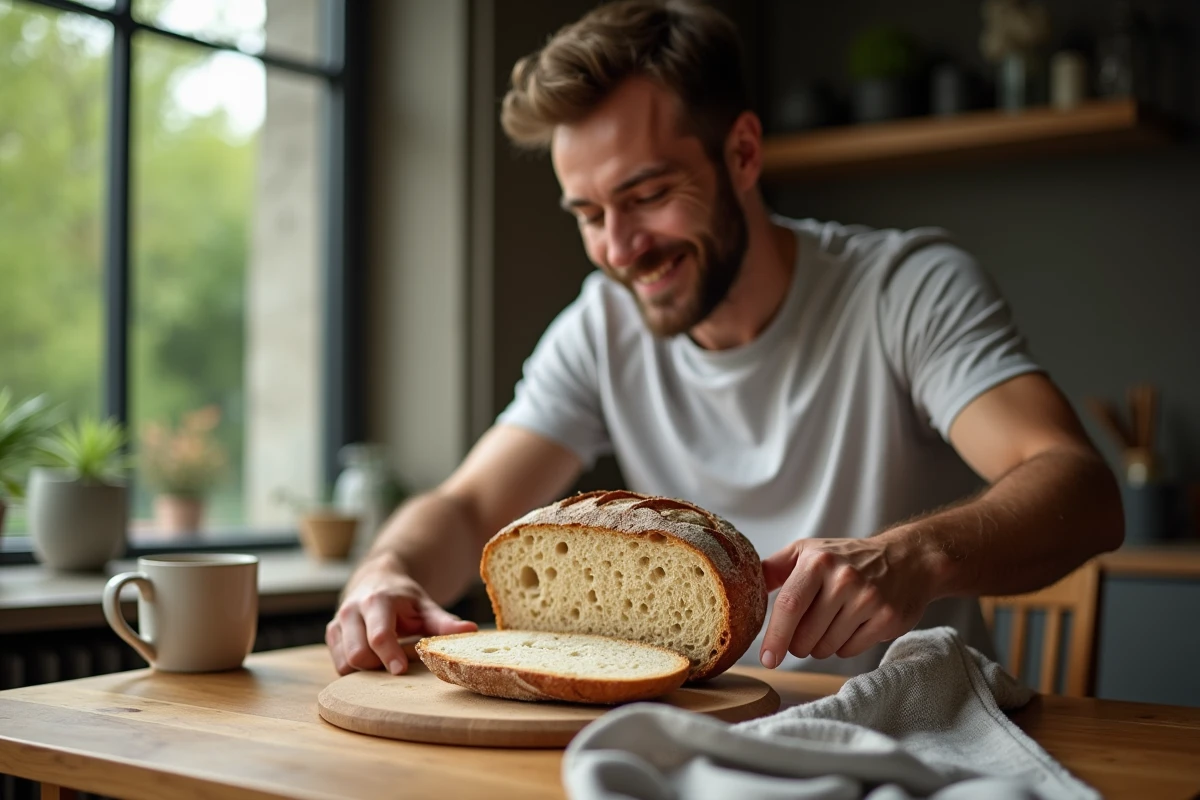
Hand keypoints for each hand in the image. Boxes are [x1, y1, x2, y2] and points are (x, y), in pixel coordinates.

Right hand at [326, 555, 476, 675]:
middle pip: (358, 654)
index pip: (379, 635)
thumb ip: (444, 621)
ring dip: (367, 669)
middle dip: (379, 665)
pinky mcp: (331, 635)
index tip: (401, 671)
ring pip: (345, 663)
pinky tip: (375, 659)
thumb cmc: (404, 598)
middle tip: (400, 662)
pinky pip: (339, 664)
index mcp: (377, 601)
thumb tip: (470, 631)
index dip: (390, 656)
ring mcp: (337, 624)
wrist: (376, 581)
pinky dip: (357, 669)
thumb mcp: (425, 606)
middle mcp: (351, 611)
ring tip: (388, 657)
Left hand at [758, 535, 932, 667]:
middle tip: (807, 630)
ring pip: (827, 647)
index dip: (775, 637)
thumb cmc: (848, 558)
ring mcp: (868, 599)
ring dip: (821, 645)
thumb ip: (774, 569)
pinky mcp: (887, 618)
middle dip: (799, 644)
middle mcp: (843, 579)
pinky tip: (853, 625)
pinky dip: (845, 645)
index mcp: (817, 562)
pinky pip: (850, 651)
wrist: (906, 559)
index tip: (768, 659)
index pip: (790, 605)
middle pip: (806, 635)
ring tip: (833, 622)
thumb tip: (743, 586)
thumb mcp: (809, 551)